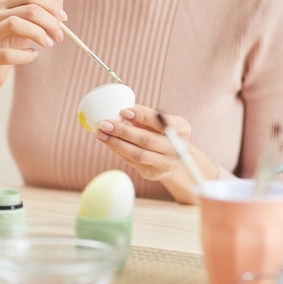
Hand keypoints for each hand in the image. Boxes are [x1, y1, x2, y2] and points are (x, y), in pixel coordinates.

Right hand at [0, 0, 66, 89]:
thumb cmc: (9, 45)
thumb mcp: (26, 27)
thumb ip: (41, 14)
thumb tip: (59, 2)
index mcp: (3, 5)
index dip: (50, 5)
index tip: (63, 19)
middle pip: (27, 10)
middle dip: (49, 22)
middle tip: (59, 36)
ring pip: (14, 24)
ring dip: (38, 34)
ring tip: (48, 44)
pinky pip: (8, 54)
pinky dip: (25, 55)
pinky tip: (33, 55)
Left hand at [96, 105, 216, 202]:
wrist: (172, 158)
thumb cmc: (161, 132)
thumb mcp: (159, 119)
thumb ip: (144, 113)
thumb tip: (122, 110)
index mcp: (182, 129)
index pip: (162, 122)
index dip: (143, 117)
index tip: (123, 111)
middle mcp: (177, 149)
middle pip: (147, 141)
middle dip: (123, 132)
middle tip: (105, 123)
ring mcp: (165, 164)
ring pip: (138, 155)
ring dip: (116, 144)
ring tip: (100, 133)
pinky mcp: (152, 173)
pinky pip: (131, 162)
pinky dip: (117, 150)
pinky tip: (107, 142)